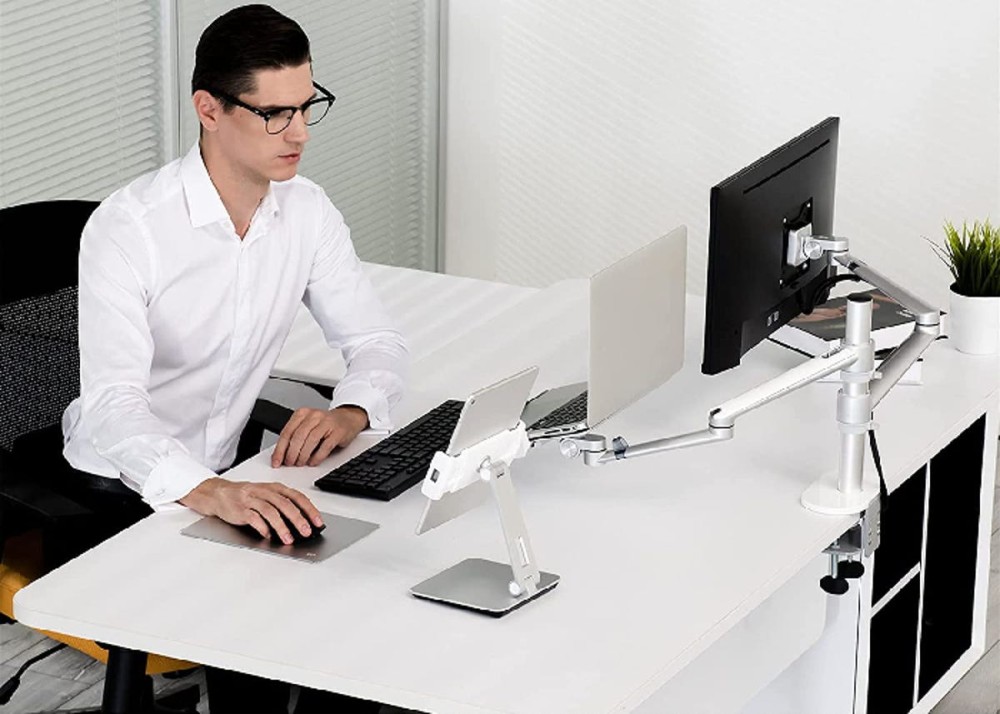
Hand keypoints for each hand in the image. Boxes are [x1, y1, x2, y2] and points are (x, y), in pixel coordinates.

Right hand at [180, 478, 322, 543]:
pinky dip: (262, 528)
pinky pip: (254, 518)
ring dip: (281, 527)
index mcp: (275, 488)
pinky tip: (268, 536)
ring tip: (289, 539)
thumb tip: (302, 523)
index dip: (309, 509)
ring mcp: (252, 499)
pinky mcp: (240, 509)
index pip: (297, 497)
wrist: (218, 494)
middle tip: (306, 532)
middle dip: (298, 519)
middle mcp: (265, 491)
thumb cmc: (246, 496)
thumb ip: (282, 505)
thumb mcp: (267, 495)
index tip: (318, 522)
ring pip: (271, 511)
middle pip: (285, 504)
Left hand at [271, 405, 369, 467]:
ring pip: (310, 441)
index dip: (280, 449)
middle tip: (289, 464)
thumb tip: (282, 455)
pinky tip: (313, 462)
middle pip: (297, 437)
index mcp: (302, 413)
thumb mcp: (308, 426)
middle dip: (291, 454)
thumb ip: (295, 437)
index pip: (286, 432)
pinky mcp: (338, 432)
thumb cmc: (326, 424)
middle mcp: (314, 416)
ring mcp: (326, 422)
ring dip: (303, 456)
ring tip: (301, 463)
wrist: (348, 418)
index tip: (276, 461)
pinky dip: (317, 457)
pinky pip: (325, 447)